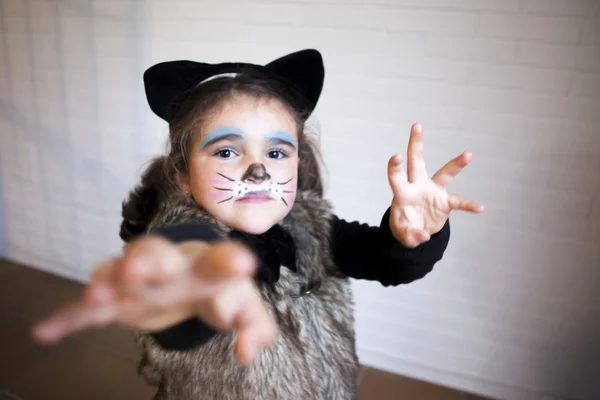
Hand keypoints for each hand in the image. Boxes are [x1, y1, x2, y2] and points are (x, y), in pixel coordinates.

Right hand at [31, 236, 276, 365]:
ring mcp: (139, 280)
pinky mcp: (116, 300)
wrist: (192, 279)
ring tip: (98, 296)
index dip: (229, 261)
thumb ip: (255, 328)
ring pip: (117, 271)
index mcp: (207, 266)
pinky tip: (46, 332)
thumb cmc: (221, 290)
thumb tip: (246, 353)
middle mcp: (170, 266)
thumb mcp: (246, 309)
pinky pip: (88, 307)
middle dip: (147, 260)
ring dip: (107, 280)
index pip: (218, 260)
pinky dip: (68, 317)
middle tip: (140, 270)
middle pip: (157, 255)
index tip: (243, 263)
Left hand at [387, 123, 483, 247]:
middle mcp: (417, 186)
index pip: (397, 177)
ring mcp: (433, 192)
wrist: (416, 231)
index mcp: (402, 193)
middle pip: (416, 162)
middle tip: (417, 126)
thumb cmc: (404, 227)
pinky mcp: (444, 202)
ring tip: (468, 154)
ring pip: (444, 174)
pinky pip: (459, 202)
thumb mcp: (403, 236)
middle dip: (416, 144)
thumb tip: (424, 236)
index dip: (395, 167)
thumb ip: (410, 236)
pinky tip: (479, 208)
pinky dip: (468, 205)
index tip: (397, 156)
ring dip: (456, 164)